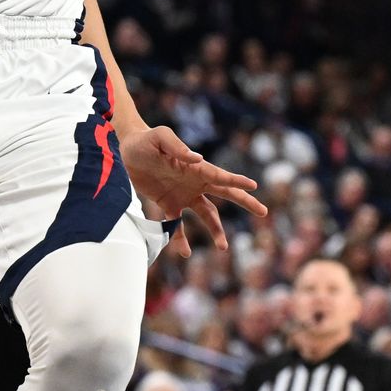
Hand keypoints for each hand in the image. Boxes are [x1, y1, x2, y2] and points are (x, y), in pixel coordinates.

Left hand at [121, 124, 266, 250]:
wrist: (126, 150)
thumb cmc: (146, 140)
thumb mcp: (160, 138)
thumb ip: (177, 147)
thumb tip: (197, 158)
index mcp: (196, 167)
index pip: (221, 176)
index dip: (237, 181)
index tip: (254, 186)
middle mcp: (194, 182)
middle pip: (225, 194)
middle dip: (245, 202)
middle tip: (263, 212)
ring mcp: (183, 194)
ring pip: (206, 215)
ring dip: (216, 230)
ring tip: (223, 248)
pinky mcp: (168, 204)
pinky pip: (177, 225)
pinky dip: (181, 238)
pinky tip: (185, 252)